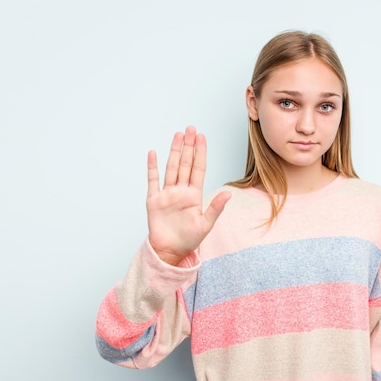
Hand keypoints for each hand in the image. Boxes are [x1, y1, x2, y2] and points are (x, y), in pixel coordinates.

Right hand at [146, 126, 230, 264]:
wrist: (170, 251)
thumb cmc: (189, 240)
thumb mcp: (205, 225)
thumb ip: (215, 208)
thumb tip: (228, 193)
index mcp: (194, 194)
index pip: (198, 168)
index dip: (200, 152)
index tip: (202, 137)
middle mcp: (181, 190)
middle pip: (185, 163)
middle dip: (188, 146)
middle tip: (190, 129)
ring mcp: (167, 194)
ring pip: (171, 167)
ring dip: (174, 151)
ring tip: (177, 135)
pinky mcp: (154, 200)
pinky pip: (153, 180)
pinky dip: (152, 167)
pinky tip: (153, 153)